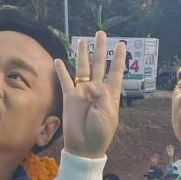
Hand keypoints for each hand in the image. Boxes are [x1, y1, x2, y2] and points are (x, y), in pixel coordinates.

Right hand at [55, 32, 125, 157]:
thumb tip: (90, 84)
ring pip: (82, 68)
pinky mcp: (69, 97)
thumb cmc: (100, 131)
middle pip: (99, 64)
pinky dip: (62, 71)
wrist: (84, 146)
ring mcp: (82, 92)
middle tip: (101, 33)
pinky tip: (59, 60)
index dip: (118, 58)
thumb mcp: (107, 112)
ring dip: (83, 54)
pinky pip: (65, 81)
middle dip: (100, 49)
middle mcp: (96, 89)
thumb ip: (101, 94)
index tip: (122, 44)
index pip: (115, 71)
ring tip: (82, 40)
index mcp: (110, 93)